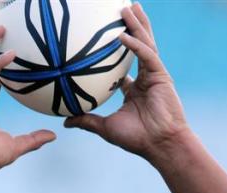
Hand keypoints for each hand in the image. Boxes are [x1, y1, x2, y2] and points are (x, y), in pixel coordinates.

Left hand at [64, 3, 188, 163]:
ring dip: (136, 24)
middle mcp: (145, 79)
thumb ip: (87, 121)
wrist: (159, 145)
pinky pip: (147, 55)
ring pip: (145, 43)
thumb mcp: (106, 128)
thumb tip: (65, 122)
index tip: (105, 38)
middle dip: (131, 26)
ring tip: (127, 7)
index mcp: (134, 90)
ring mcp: (154, 75)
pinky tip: (123, 35)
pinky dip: (136, 45)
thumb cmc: (136, 139)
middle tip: (120, 8)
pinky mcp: (162, 75)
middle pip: (138, 45)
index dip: (117, 51)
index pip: (124, 65)